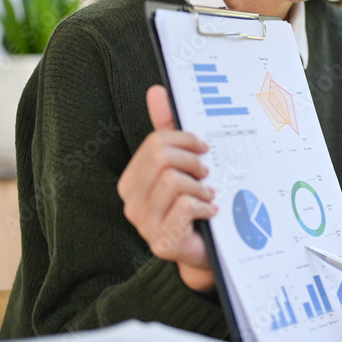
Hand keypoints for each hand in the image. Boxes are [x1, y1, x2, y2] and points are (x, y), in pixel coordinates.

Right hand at [117, 85, 216, 291]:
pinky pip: (184, 207)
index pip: (154, 144)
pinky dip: (204, 206)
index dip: (184, 140)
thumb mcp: (183, 165)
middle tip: (208, 171)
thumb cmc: (194, 205)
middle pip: (161, 159)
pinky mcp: (162, 242)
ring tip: (208, 195)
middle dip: (192, 160)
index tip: (204, 147)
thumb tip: (157, 90)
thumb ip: (168, 131)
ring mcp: (144, 225)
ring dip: (200, 186)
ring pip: (172, 182)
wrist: (207, 252)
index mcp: (132, 181)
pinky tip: (210, 212)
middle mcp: (132, 203)